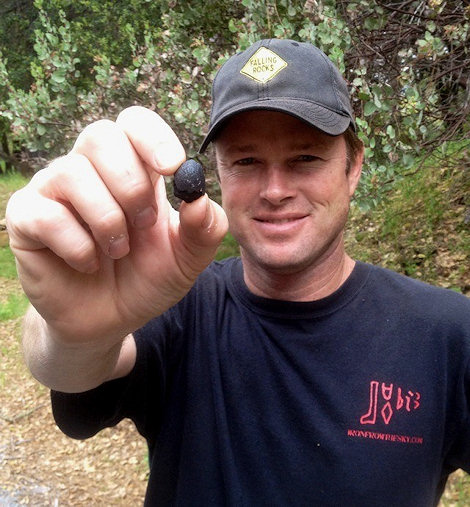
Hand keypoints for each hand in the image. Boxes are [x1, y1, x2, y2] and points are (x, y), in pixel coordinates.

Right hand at [6, 106, 227, 344]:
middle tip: (144, 224)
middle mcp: (90, 171)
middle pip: (99, 136)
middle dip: (131, 185)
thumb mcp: (187, 259)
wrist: (112, 320)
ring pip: (72, 173)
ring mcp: (54, 192)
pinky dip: (77, 245)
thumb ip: (204, 229)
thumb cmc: (148, 279)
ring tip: (118, 251)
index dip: (152, 137)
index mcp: (132, 170)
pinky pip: (45, 215)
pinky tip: (88, 264)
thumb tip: (198, 200)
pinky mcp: (27, 220)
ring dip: (106, 219)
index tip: (172, 168)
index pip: (134, 123)